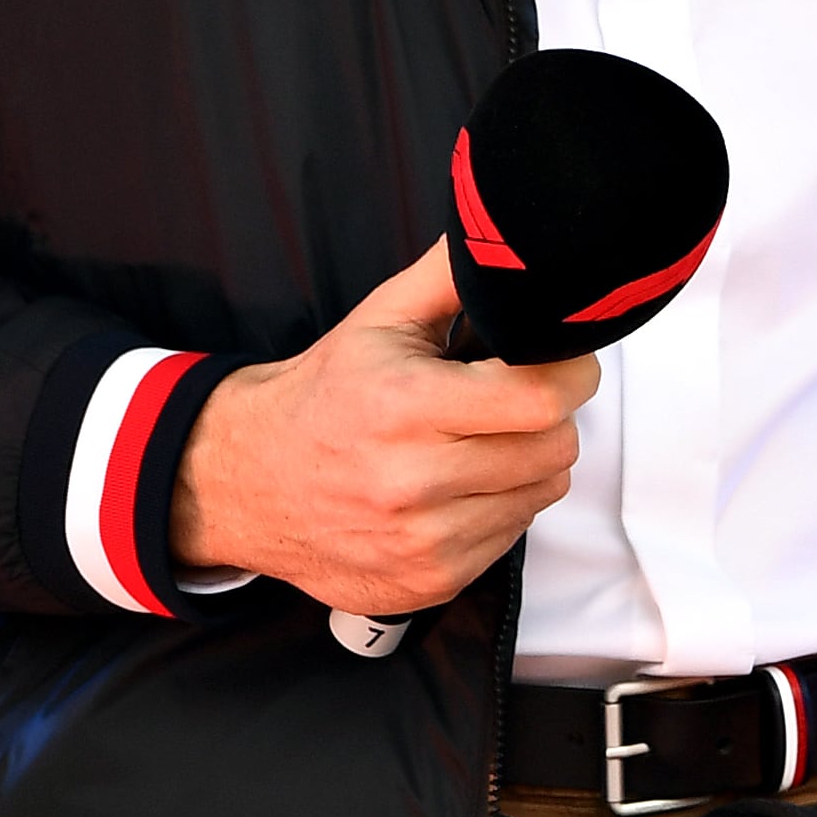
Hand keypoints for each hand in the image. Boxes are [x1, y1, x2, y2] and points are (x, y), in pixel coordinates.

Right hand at [167, 244, 600, 612]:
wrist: (247, 480)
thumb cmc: (322, 397)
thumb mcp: (379, 318)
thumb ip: (451, 274)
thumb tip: (505, 233)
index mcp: (405, 407)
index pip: (539, 400)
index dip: (569, 375)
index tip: (564, 365)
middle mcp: (412, 482)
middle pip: (553, 450)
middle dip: (549, 418)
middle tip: (516, 401)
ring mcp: (421, 542)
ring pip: (541, 494)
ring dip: (528, 465)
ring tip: (483, 443)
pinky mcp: (427, 583)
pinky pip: (511, 538)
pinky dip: (501, 509)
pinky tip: (461, 486)